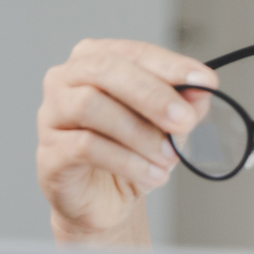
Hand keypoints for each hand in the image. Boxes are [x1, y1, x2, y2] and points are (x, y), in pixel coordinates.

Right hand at [36, 39, 216, 245]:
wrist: (104, 201)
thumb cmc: (131, 152)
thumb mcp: (166, 126)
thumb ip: (183, 105)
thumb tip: (201, 90)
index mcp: (96, 60)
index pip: (134, 52)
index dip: (170, 65)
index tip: (205, 80)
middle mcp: (66, 79)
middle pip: (105, 70)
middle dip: (151, 94)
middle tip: (184, 120)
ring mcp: (51, 114)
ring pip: (91, 106)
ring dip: (140, 133)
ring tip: (169, 157)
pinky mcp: (49, 152)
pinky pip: (85, 147)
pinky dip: (127, 161)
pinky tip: (152, 174)